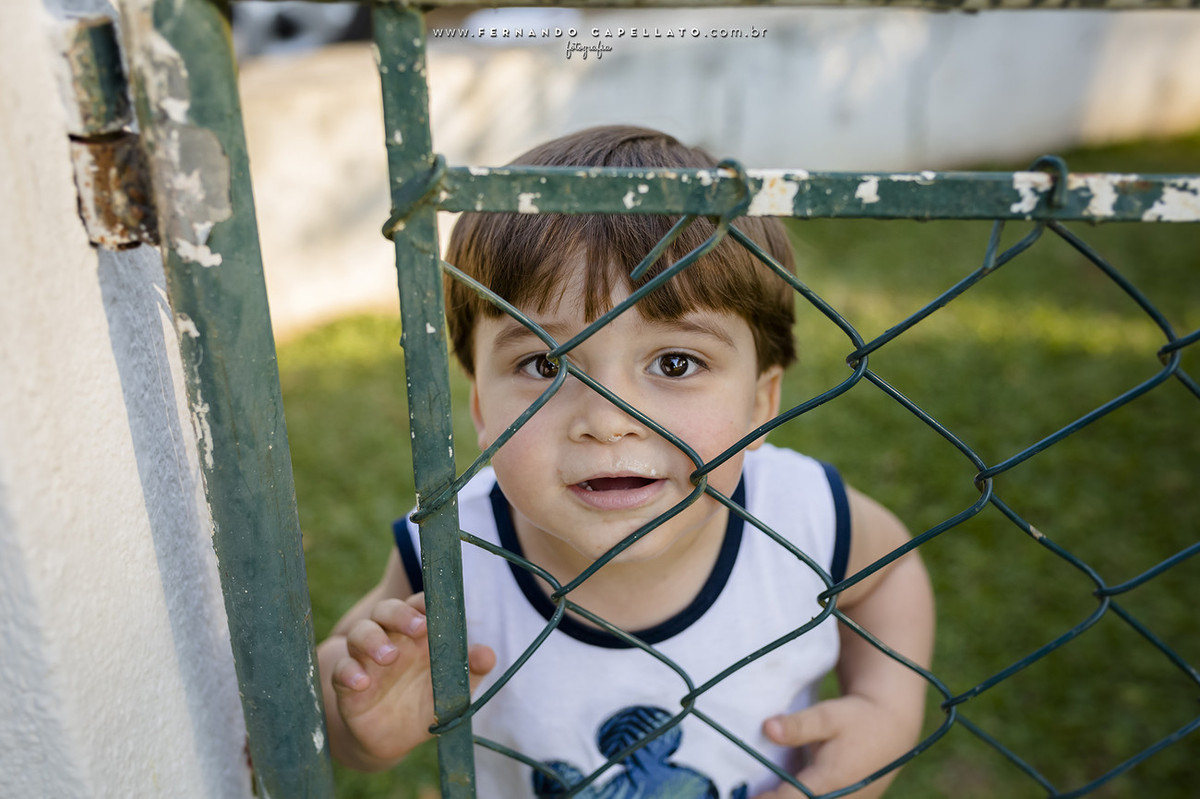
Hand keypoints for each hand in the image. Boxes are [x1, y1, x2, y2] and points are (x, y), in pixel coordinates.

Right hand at [330, 593, 495, 765]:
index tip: (436, 609)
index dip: (426, 603)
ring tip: (389, 657)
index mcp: (417, 634)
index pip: (419, 605)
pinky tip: (361, 682)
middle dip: (401, 614)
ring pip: (361, 633)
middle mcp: (390, 638)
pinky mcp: (347, 683)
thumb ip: (470, 671)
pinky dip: (348, 672)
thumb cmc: (426, 702)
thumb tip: (487, 655)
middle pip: (387, 610)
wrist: (392, 739)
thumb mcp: (452, 691)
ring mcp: (366, 659)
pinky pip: (341, 669)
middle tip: (418, 629)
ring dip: (373, 640)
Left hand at [753, 696, 902, 798]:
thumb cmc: (857, 720)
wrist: (891, 729)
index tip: (741, 797)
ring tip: (761, 792)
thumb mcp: (828, 715)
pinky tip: (778, 792)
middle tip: (742, 795)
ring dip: (785, 798)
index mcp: (828, 780)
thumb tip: (768, 728)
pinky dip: (798, 798)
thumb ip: (799, 725)